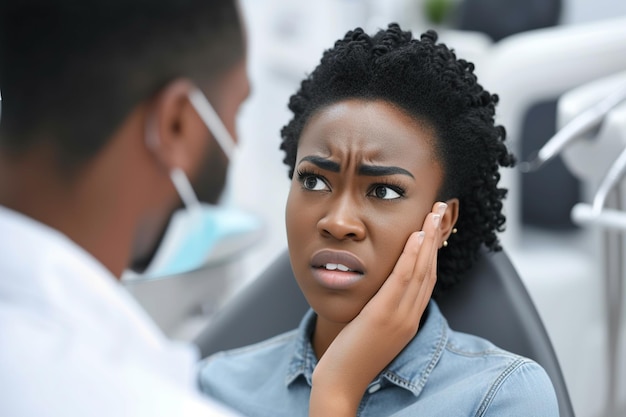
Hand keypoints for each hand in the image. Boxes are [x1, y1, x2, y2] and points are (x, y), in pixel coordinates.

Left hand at [309, 202, 446, 415]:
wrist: (341, 383)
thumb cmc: (351, 354)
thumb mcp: (373, 327)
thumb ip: (382, 307)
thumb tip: (381, 287)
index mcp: (409, 319)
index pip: (426, 279)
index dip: (432, 251)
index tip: (434, 228)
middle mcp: (410, 316)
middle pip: (429, 270)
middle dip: (436, 238)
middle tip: (439, 210)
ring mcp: (400, 317)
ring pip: (420, 271)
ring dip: (428, 240)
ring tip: (432, 214)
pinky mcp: (384, 317)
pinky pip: (402, 281)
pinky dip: (411, 257)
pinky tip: (415, 237)